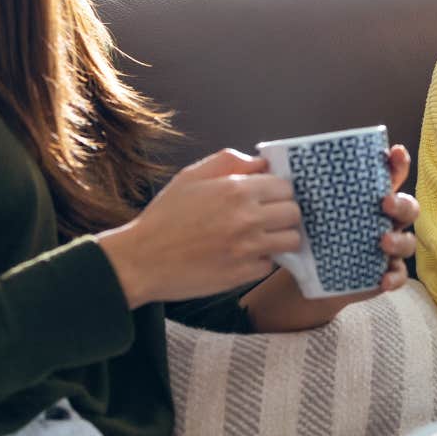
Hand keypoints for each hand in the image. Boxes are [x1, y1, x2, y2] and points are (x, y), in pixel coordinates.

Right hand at [98, 149, 301, 307]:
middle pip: (294, 213)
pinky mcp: (243, 274)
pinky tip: (242, 256)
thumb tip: (260, 162)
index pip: (285, 187)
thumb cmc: (164, 217)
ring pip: (291, 240)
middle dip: (284, 214)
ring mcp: (248, 248)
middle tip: (266, 218)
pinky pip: (270, 264)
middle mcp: (247, 218)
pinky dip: (261, 260)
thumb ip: (228, 161)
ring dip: (280, 238)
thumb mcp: (190, 177)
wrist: (142, 260)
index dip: (277, 191)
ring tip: (261, 237)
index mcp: (236, 190)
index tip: (267, 198)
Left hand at [241, 144, 420, 330]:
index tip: (392, 153)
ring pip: (407, 241)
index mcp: (366, 197)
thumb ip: (285, 183)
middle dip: (401, 202)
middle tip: (384, 203)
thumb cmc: (307, 232)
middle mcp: (382, 220)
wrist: (306, 274)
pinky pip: (398, 275)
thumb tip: (262, 161)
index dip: (396, 162)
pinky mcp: (382, 272)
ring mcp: (385, 247)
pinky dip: (394, 276)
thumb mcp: (299, 207)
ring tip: (382, 241)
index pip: (389, 174)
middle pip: (407, 206)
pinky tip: (382, 278)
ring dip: (400, 239)